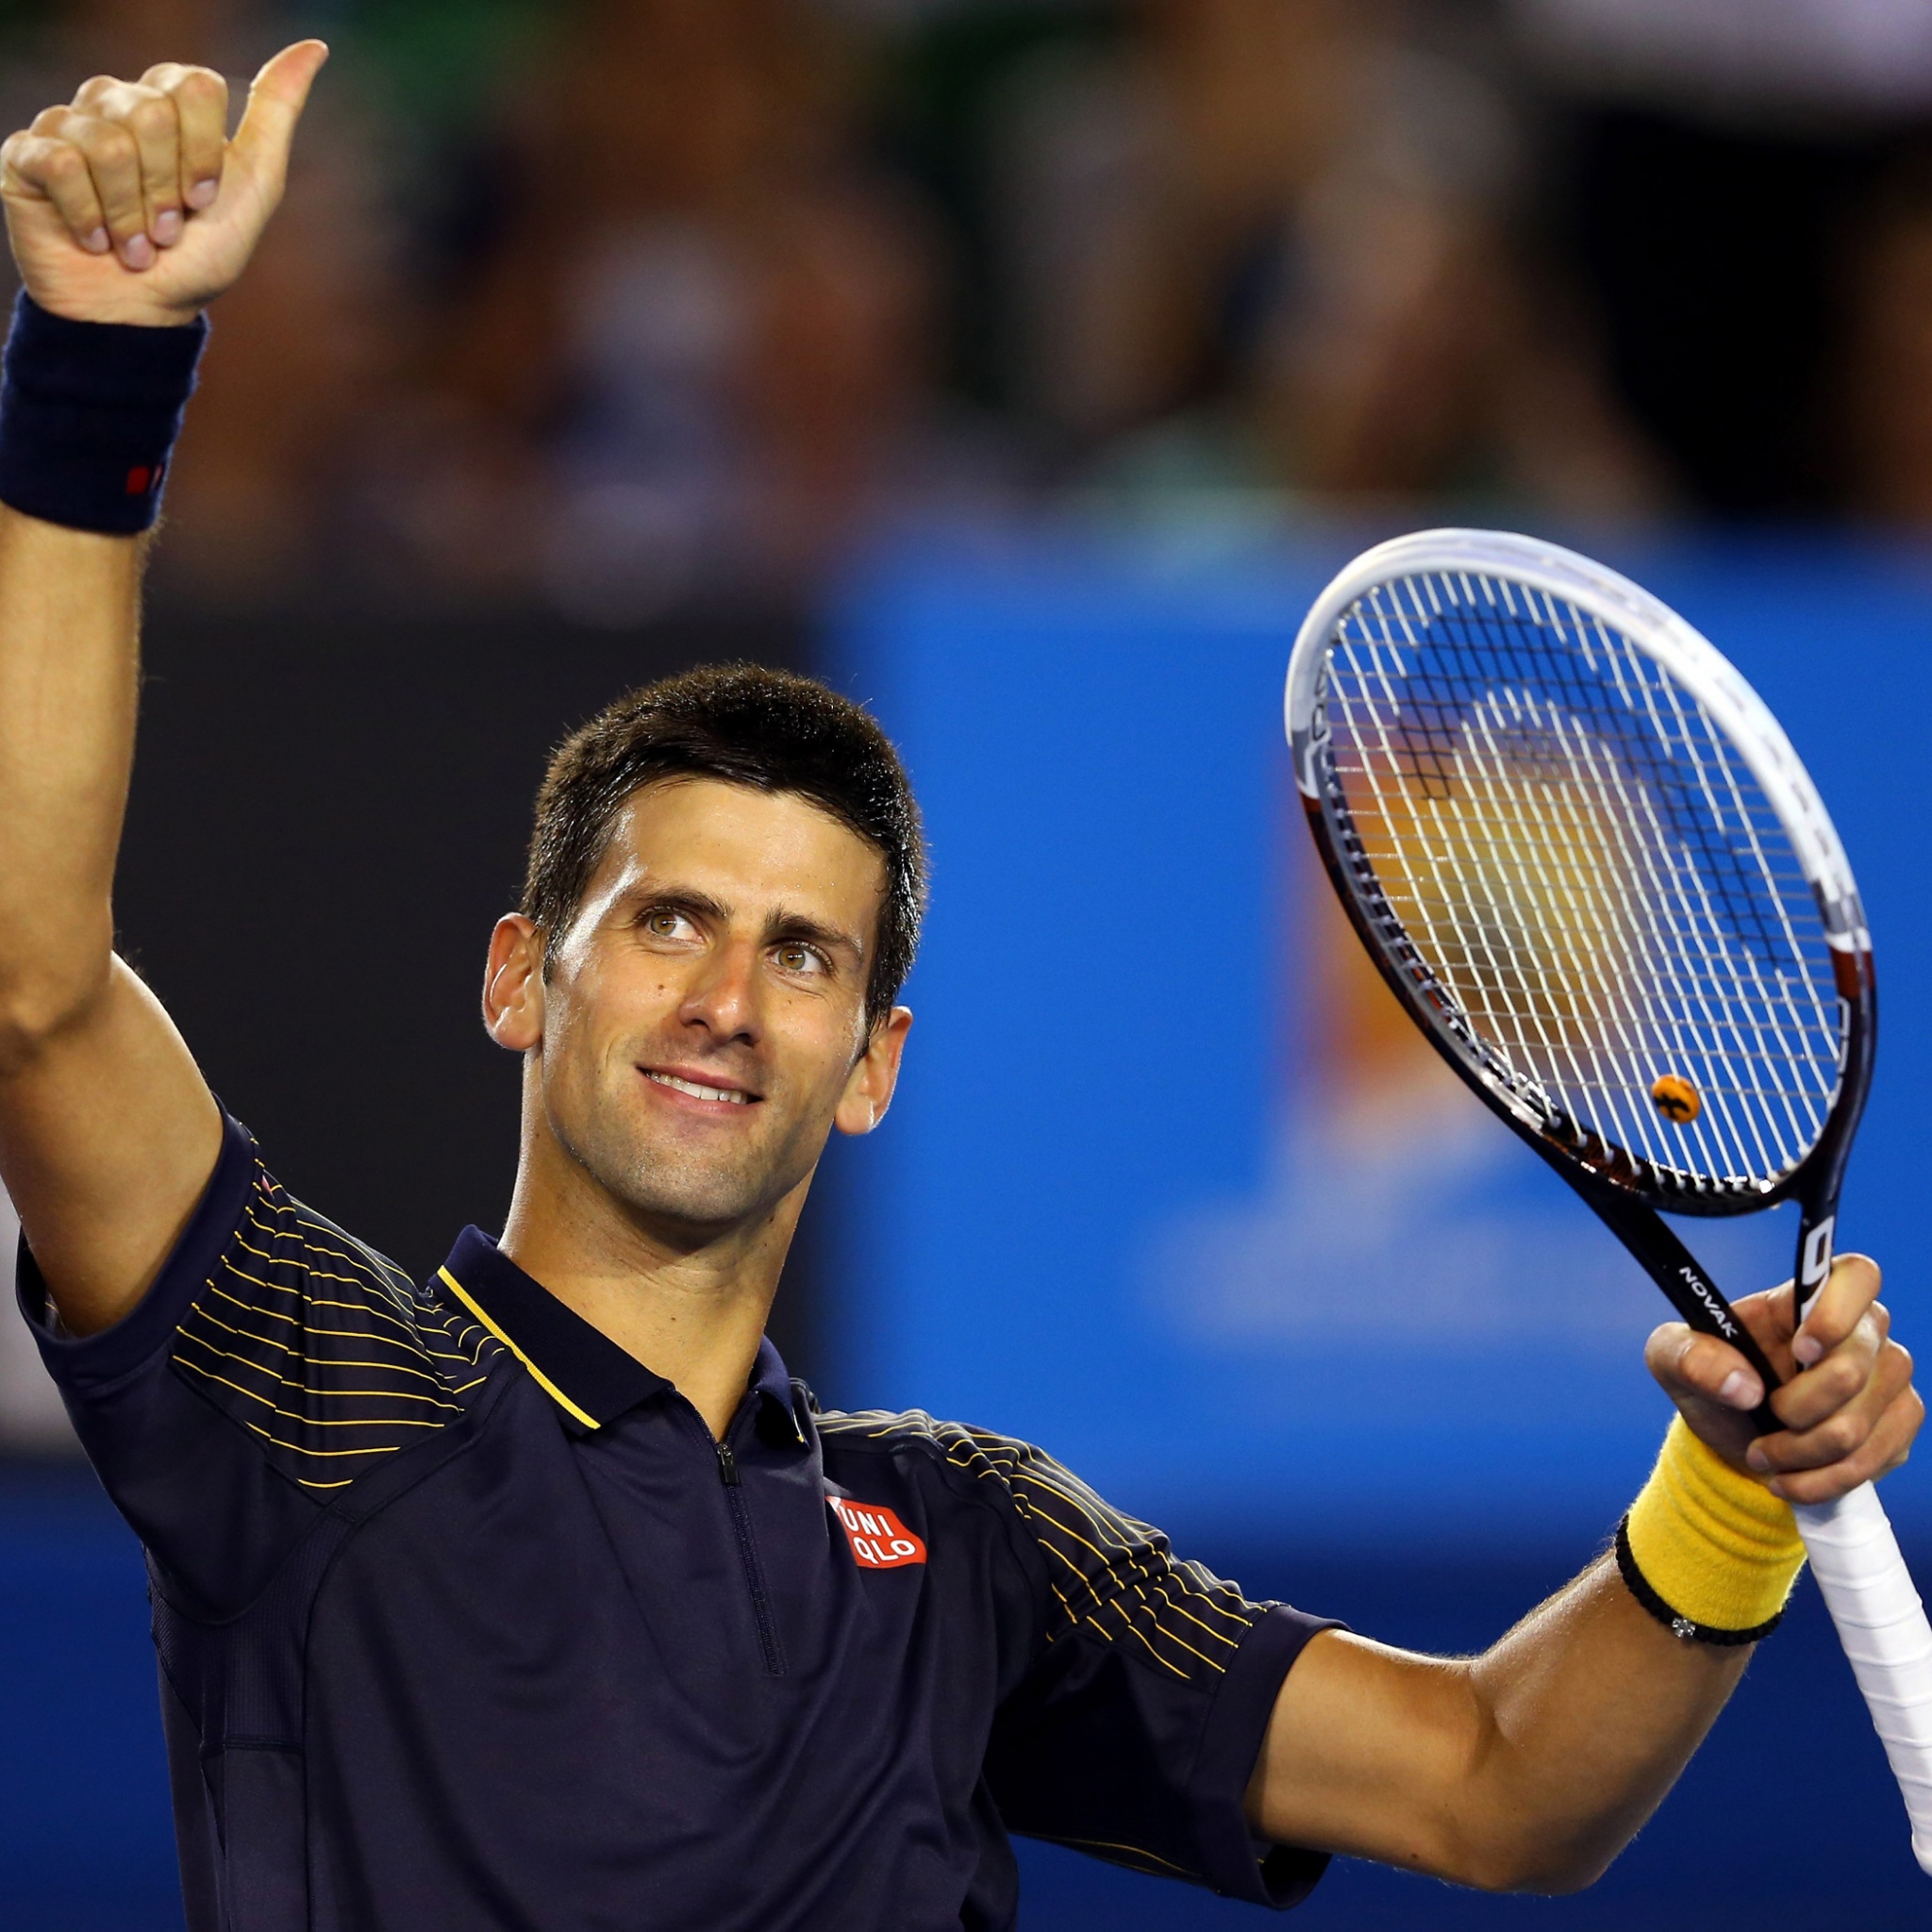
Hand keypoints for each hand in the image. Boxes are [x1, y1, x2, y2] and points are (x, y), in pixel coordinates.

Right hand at [0, 41, 327, 327]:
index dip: (204, 155)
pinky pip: (62, 164)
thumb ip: (277, 113)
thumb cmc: (200, 254)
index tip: (202, 201)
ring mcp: (68, 124)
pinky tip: (94, 239)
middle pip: (151, 113)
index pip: (194, 85)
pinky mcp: (27, 155)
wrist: (145, 311)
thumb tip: (314, 47)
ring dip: (131, 215)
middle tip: (165, 231)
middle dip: (167, 190)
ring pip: (108, 144)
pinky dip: (89, 217)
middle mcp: (115, 103)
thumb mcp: (255, 185)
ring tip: (134, 246)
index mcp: (167, 102)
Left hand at [1645, 1254, 1921, 1502]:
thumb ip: (1691, 1356)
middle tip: (1765, 1416)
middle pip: (1856, 1366)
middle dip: (1799, 1408)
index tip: (1802, 1348)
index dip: (1838, 1312)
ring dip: (1804, 1451)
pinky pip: (1873, 1459)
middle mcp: (1862, 1331)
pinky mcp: (1896, 1425)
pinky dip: (1823, 1479)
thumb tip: (1743, 1386)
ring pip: (1861, 1423)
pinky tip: (1790, 1477)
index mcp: (1807, 1299)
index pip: (1857, 1276)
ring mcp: (1887, 1378)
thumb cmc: (1711, 1378)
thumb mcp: (1672, 1358)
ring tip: (1765, 1454)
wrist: (1733, 1436)